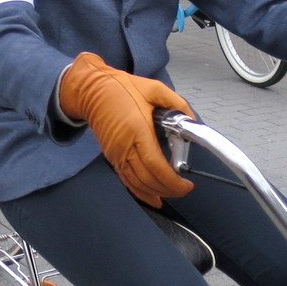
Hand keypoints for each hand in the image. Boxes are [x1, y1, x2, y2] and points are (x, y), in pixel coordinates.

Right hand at [60, 52, 194, 206]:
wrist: (93, 91)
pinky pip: (127, 181)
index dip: (172, 181)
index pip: (156, 165)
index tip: (186, 184)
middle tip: (184, 189)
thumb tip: (193, 119)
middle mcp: (125, 146)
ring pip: (137, 184)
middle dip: (169, 189)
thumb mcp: (154, 88)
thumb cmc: (121, 89)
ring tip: (173, 192)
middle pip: (148, 179)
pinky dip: (140, 192)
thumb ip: (177, 104)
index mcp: (138, 129)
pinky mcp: (112, 157)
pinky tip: (153, 197)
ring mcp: (117, 154)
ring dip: (156, 192)